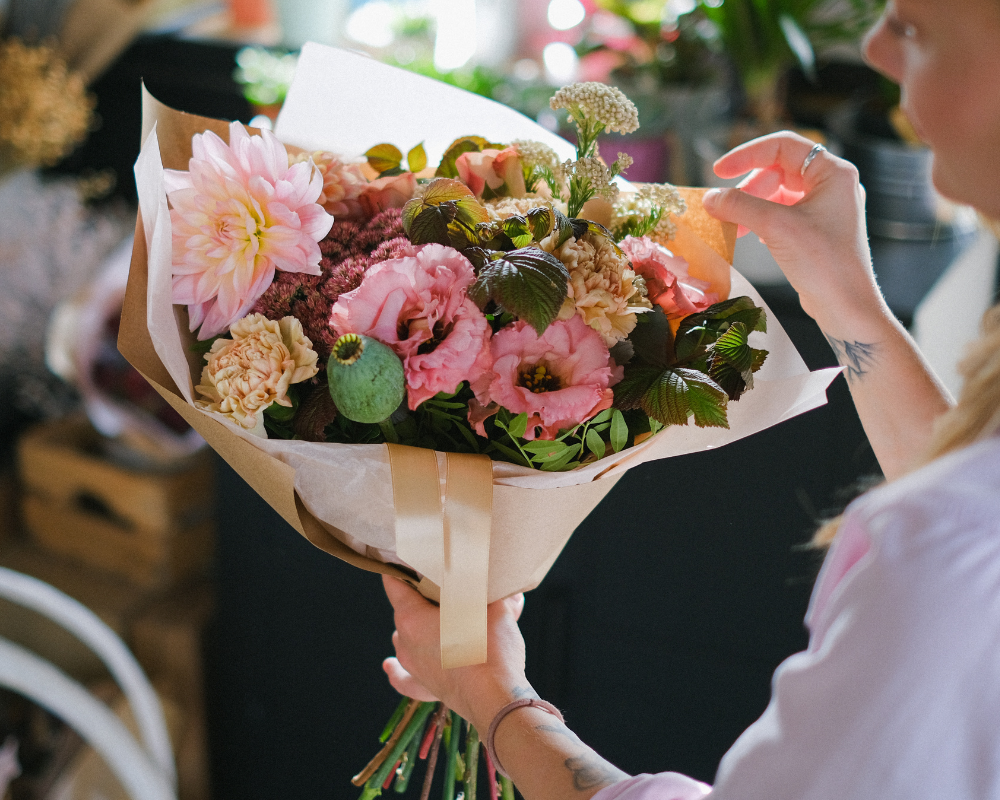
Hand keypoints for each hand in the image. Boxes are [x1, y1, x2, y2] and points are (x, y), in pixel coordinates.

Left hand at [382, 576, 529, 729]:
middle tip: (449, 586)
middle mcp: (406, 642)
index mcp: (412, 619)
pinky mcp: (426, 687)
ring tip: (445, 618)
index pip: (395, 583)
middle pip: (405, 609)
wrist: (497, 699)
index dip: (402, 566)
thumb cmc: (491, 649)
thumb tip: (507, 588)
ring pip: (407, 639)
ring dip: (421, 626)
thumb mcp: (495, 607)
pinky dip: (398, 670)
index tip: (410, 555)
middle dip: (425, 597)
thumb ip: (495, 593)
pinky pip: (404, 677)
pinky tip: (390, 666)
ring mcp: (415, 667)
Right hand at [702, 131, 889, 337]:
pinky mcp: (816, 230)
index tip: (719, 171)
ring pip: (778, 193)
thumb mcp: (776, 227)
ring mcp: (825, 208)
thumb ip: (740, 206)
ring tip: (732, 224)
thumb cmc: (822, 262)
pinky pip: (782, 213)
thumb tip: (709, 198)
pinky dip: (761, 219)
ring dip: (751, 205)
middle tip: (723, 205)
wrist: (846, 307)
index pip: (783, 146)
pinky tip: (748, 234)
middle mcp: (832, 185)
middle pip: (778, 170)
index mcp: (832, 173)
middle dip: (747, 186)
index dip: (747, 154)